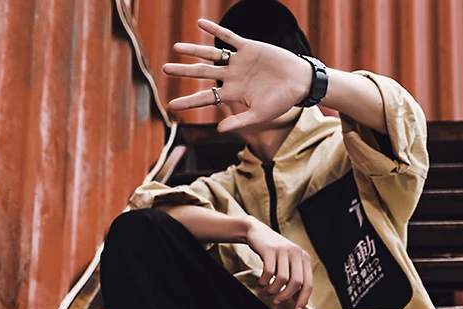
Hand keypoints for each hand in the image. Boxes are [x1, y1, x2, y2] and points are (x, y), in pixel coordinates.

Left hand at [162, 19, 312, 132]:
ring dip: (194, 51)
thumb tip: (219, 130)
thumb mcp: (260, 115)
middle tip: (164, 69)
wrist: (298, 82)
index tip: (171, 105)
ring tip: (177, 48)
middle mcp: (232, 77)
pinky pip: (228, 37)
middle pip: (202, 74)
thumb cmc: (281, 102)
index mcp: (233, 94)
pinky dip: (215, 31)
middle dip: (184, 72)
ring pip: (211, 55)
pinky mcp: (248, 47)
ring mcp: (238, 61)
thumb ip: (239, 121)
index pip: (206, 98)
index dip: (189, 101)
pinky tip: (200, 24)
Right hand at [245, 220, 312, 308]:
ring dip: (273, 290)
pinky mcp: (270, 249)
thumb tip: (297, 303)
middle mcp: (297, 253)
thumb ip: (293, 280)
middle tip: (277, 301)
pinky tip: (262, 283)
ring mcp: (284, 250)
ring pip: (282, 279)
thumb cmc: (273, 253)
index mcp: (304, 258)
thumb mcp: (287, 264)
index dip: (303, 300)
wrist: (257, 233)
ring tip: (267, 291)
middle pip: (296, 283)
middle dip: (286, 296)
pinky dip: (264, 282)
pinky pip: (269, 272)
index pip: (308, 284)